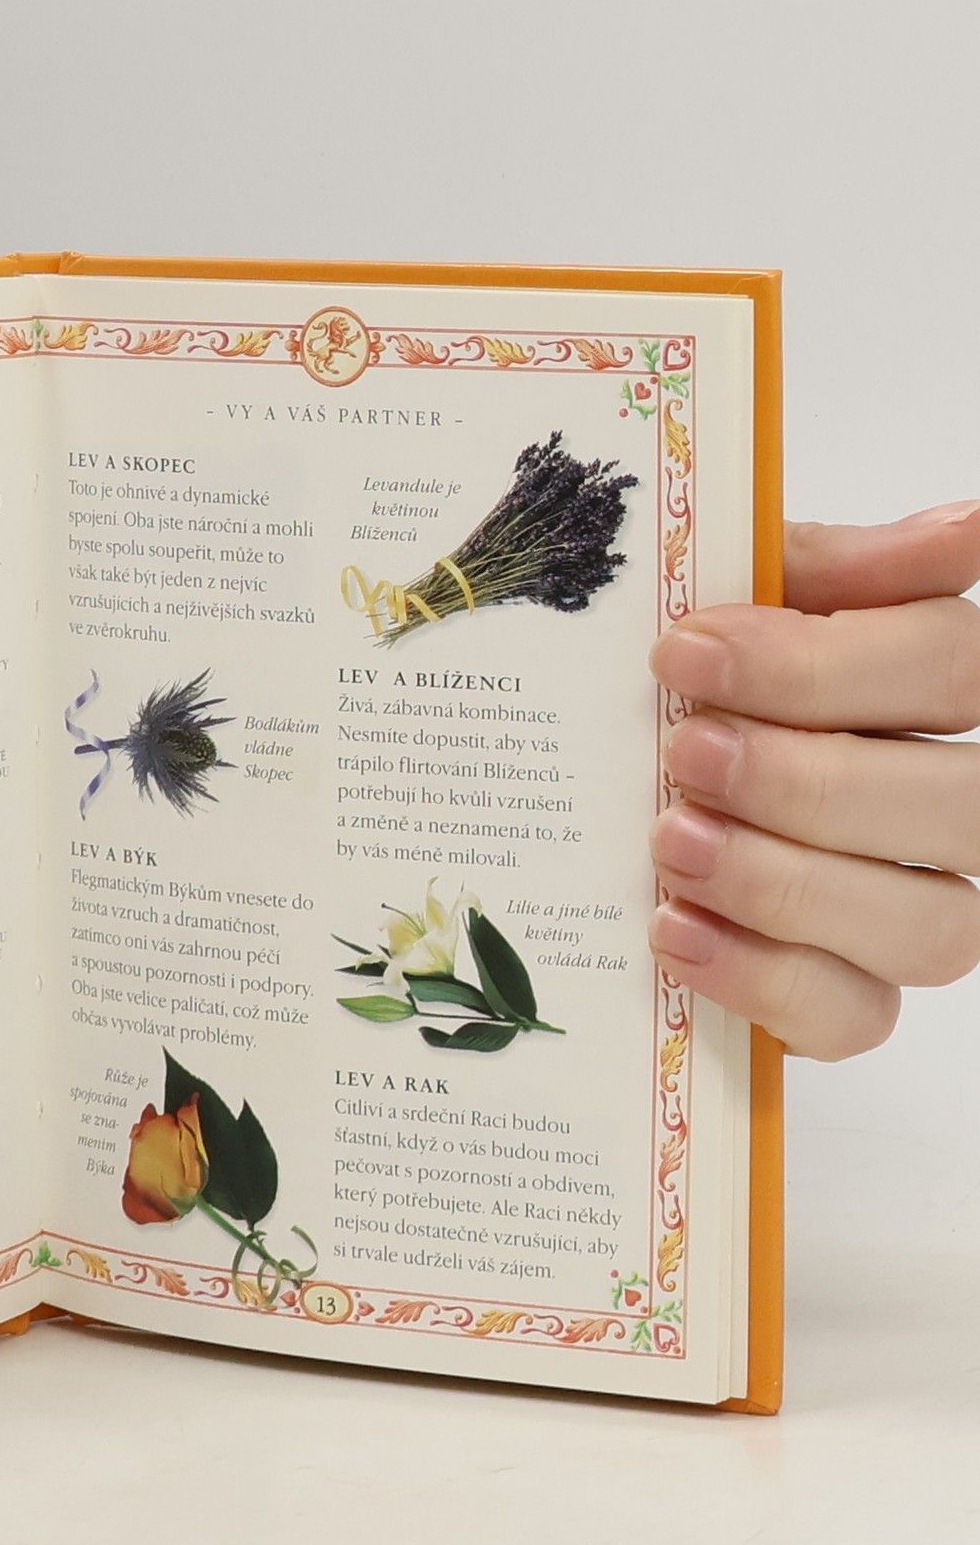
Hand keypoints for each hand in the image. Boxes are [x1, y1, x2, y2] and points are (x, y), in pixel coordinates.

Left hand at [648, 502, 979, 1058]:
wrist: (600, 806)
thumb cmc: (682, 693)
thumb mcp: (731, 607)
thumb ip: (820, 571)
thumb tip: (959, 531)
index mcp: (936, 691)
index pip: (950, 665)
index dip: (823, 663)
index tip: (684, 651)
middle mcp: (954, 808)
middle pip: (955, 804)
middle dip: (806, 779)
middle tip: (682, 754)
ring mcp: (914, 914)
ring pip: (930, 925)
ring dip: (787, 882)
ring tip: (670, 843)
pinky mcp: (851, 1002)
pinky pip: (853, 1014)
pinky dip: (760, 976)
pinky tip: (674, 928)